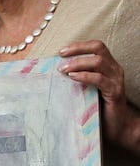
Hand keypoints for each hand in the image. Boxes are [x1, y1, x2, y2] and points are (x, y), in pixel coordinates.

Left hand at [60, 40, 139, 154]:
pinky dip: (84, 76)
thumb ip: (77, 75)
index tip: (61, 51)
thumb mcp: (86, 86)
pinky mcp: (115, 92)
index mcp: (108, 65)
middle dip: (77, 49)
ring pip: (98, 61)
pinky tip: (73, 77)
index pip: (96, 46)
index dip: (78, 45)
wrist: (118, 127)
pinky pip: (99, 79)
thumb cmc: (98, 105)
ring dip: (78, 63)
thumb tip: (54, 68)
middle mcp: (114, 69)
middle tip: (61, 56)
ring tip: (63, 70)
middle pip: (98, 48)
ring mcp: (116, 80)